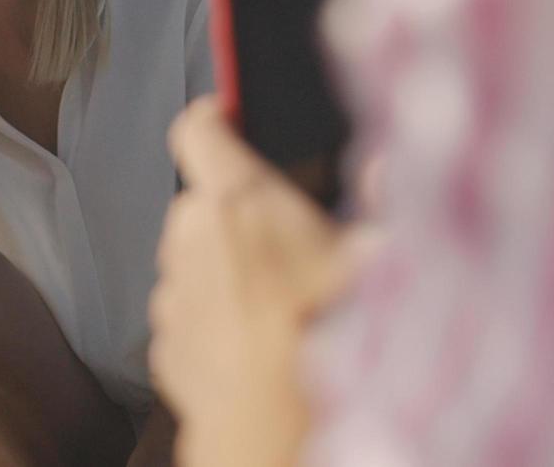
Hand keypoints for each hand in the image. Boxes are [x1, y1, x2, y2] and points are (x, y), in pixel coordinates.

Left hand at [148, 99, 370, 466]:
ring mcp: (174, 296)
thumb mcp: (387, 260)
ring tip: (285, 306)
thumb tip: (386, 163)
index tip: (229, 119)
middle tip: (292, 243)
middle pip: (204, 202)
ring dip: (228, 270)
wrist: (278, 434)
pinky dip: (218, 321)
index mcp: (239, 201)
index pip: (197, 130)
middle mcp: (191, 239)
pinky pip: (192, 316)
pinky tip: (262, 343)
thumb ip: (388, 198)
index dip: (213, 119)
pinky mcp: (166, 345)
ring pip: (196, 262)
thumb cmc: (332, 345)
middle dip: (239, 213)